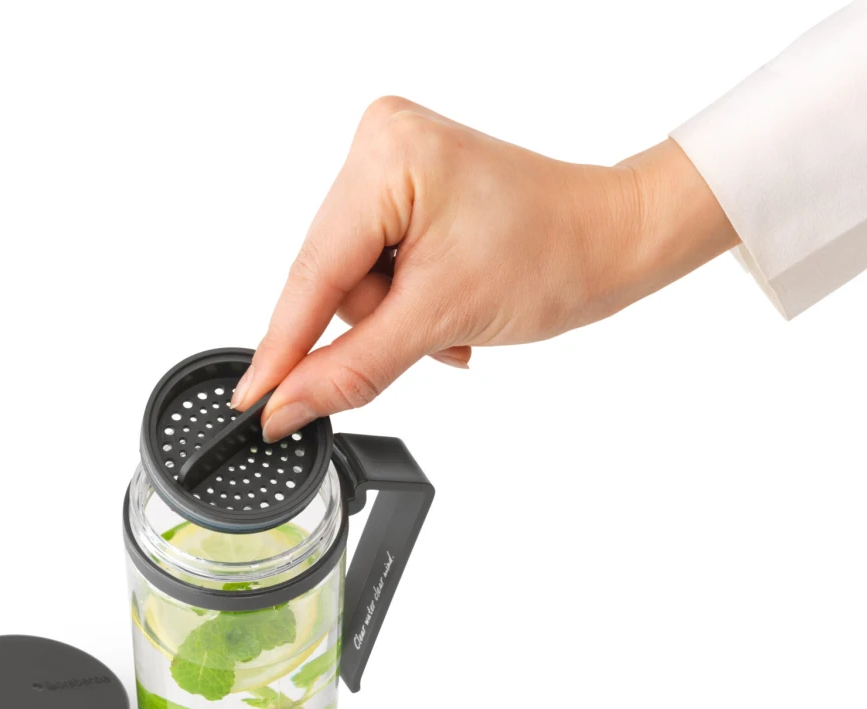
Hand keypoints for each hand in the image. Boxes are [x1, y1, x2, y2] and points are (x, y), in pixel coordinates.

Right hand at [230, 97, 736, 439]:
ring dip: (395, 318)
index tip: (251, 402)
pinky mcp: (405, 186)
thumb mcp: (440, 321)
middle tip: (430, 339)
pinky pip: (374, 266)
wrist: (615, 241)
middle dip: (375, 324)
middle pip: (330, 277)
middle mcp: (379, 144)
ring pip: (351, 281)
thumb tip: (286, 407)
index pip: (314, 273)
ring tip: (450, 322)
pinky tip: (444, 301)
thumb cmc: (555, 256)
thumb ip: (351, 369)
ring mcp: (391, 162)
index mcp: (385, 156)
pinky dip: (403, 301)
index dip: (282, 347)